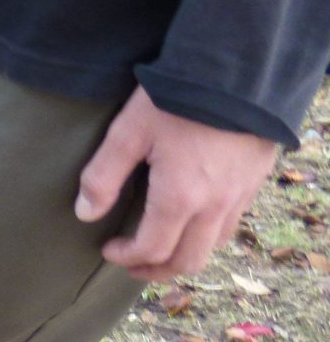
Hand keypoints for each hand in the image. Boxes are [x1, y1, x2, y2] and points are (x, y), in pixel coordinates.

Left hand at [74, 86, 277, 282]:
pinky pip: (233, 221)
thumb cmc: (175, 99)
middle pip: (187, 261)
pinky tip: (193, 216)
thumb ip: (103, 176)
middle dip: (156, 270)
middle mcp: (215, 205)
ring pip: (214, 244)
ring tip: (161, 244)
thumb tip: (86, 213)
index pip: (152, 250)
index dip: (126, 257)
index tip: (108, 249)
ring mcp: (240, 193)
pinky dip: (209, 232)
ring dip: (185, 253)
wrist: (235, 71)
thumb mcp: (128, 132)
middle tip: (132, 262)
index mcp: (180, 198)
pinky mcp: (256, 178)